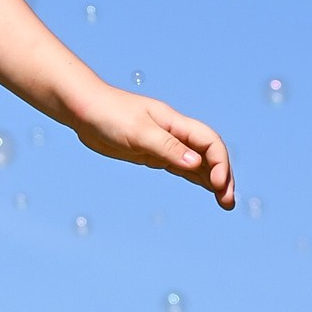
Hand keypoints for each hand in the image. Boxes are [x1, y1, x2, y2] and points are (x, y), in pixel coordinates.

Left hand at [73, 85, 233, 207]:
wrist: (83, 109)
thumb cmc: (108, 114)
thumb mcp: (137, 131)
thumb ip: (166, 147)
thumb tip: (196, 164)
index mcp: (174, 123)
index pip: (209, 142)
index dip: (220, 162)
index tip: (217, 185)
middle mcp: (174, 133)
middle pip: (209, 154)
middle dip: (223, 176)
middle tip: (228, 202)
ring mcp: (164, 144)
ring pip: (198, 162)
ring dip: (213, 180)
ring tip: (225, 203)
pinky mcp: (152, 154)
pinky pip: (181, 167)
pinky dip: (196, 177)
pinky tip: (206, 189)